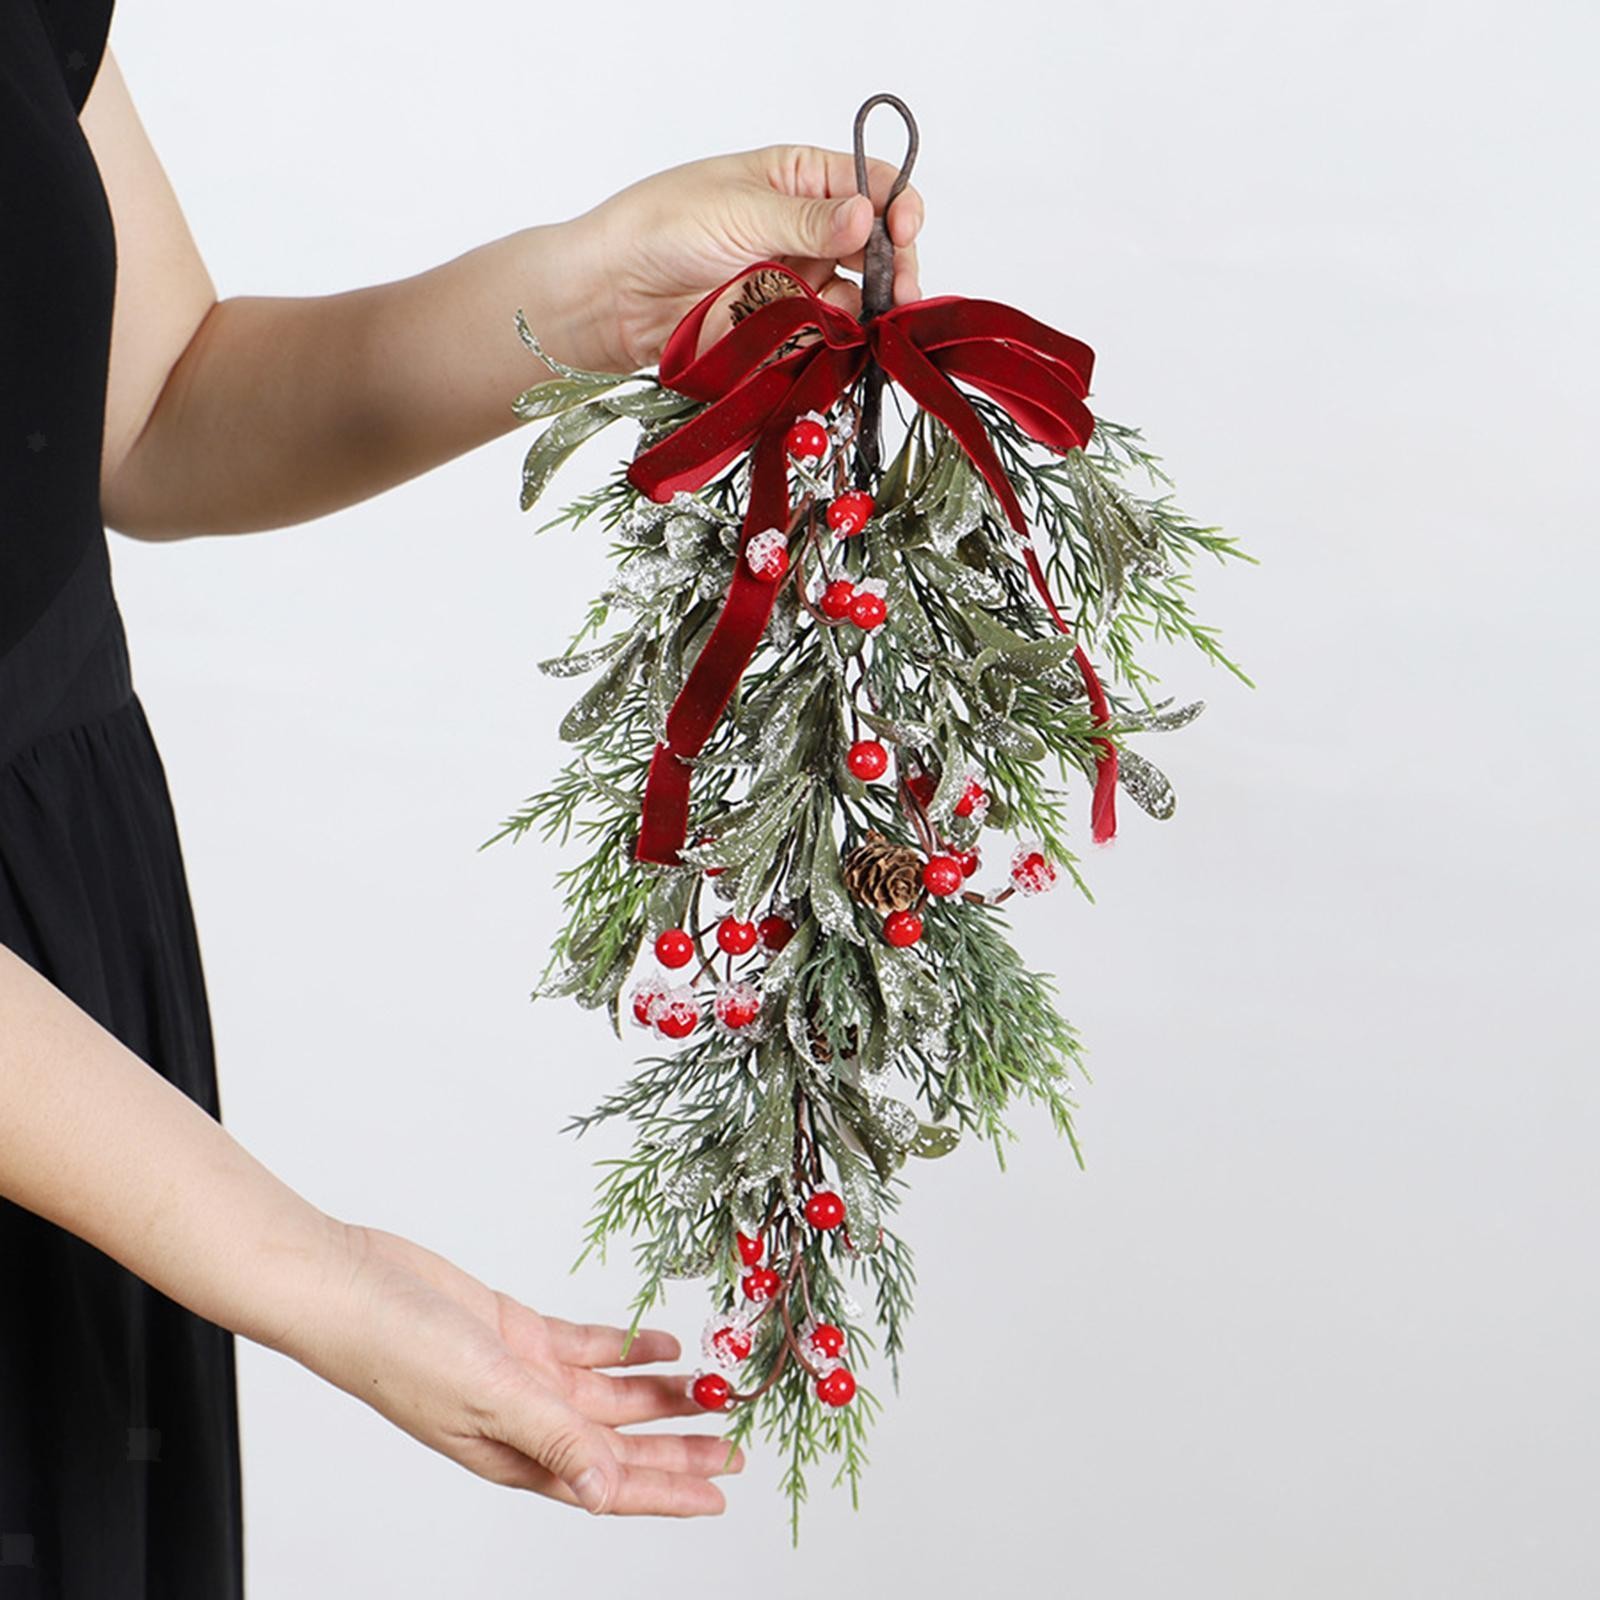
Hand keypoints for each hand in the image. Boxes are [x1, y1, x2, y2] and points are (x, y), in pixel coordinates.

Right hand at [286, 1220, 741, 1515]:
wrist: (347, 1285)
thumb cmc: (397, 1348)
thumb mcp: (490, 1395)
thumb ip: (554, 1438)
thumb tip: (607, 1494)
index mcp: (514, 1453)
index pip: (608, 1484)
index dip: (666, 1491)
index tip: (719, 1493)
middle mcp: (524, 1420)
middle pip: (618, 1443)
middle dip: (677, 1446)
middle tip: (734, 1441)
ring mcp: (520, 1375)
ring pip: (608, 1394)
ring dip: (659, 1393)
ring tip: (712, 1387)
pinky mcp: (514, 1332)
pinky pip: (585, 1347)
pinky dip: (625, 1346)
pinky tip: (661, 1343)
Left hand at [562, 143, 925, 372]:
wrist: (613, 296)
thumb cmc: (661, 228)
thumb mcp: (740, 210)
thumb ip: (807, 220)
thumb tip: (868, 215)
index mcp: (798, 180)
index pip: (872, 184)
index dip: (897, 205)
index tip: (904, 230)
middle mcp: (806, 231)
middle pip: (878, 247)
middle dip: (897, 269)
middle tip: (902, 295)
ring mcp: (798, 283)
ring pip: (860, 298)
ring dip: (871, 311)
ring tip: (865, 322)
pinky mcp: (784, 330)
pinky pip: (827, 338)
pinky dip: (839, 343)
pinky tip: (839, 345)